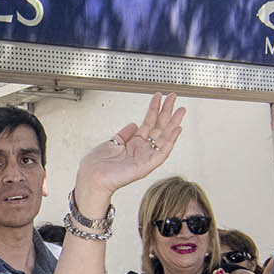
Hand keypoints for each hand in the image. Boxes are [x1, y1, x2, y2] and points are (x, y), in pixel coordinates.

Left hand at [72, 94, 185, 212]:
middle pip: (159, 127)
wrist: (92, 177)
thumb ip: (125, 134)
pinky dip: (171, 141)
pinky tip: (176, 129)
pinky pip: (162, 152)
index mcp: (134, 144)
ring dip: (173, 123)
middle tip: (174, 97)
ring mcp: (145, 157)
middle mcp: (142, 150)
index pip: (148, 123)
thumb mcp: (112, 142)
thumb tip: (133, 124)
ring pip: (164, 138)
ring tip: (181, 110)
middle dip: (167, 112)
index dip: (154, 109)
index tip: (159, 96)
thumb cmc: (98, 165)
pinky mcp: (146, 166)